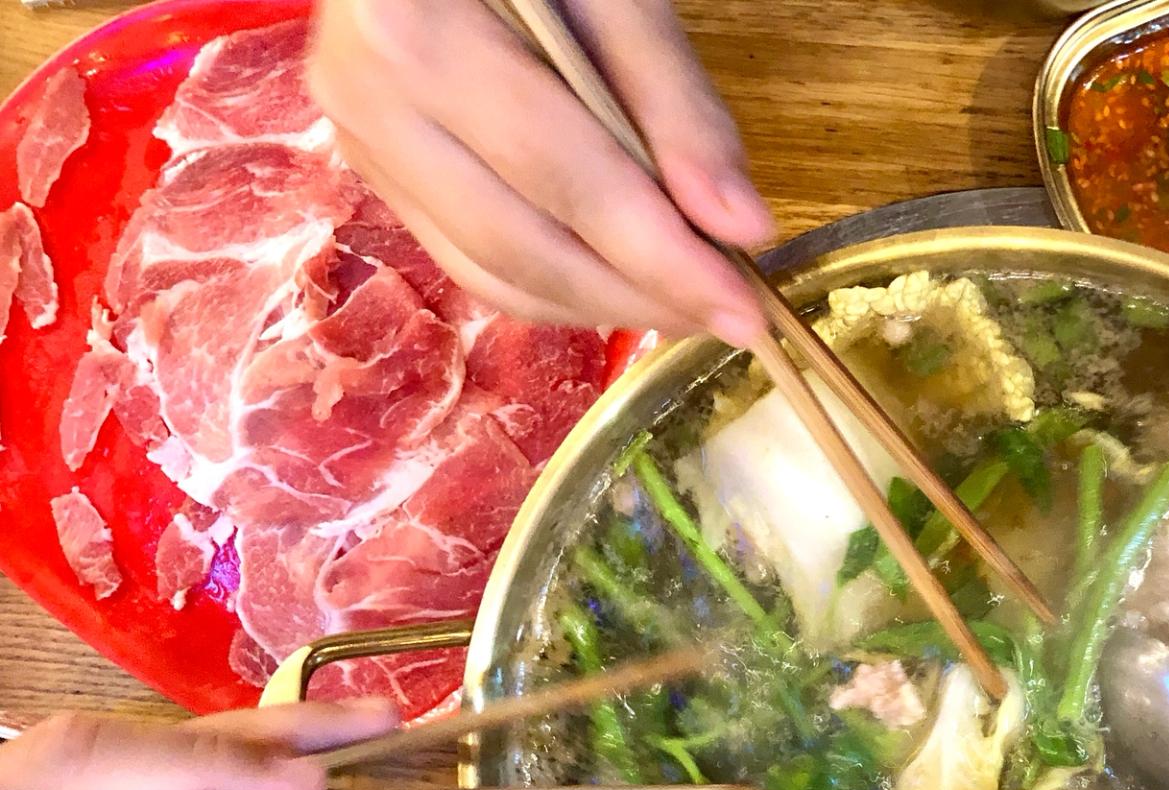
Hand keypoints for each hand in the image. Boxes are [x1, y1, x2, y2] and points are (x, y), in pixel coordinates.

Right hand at [307, 0, 774, 342]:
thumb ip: (674, 104)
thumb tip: (739, 230)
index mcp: (415, 32)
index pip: (563, 180)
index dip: (661, 260)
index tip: (744, 310)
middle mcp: (369, 100)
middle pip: (523, 248)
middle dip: (637, 298)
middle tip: (730, 319)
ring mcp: (364, 143)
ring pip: (493, 274)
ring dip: (599, 308)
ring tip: (687, 305)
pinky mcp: (377, 170)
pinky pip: (471, 260)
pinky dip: (555, 285)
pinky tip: (623, 279)